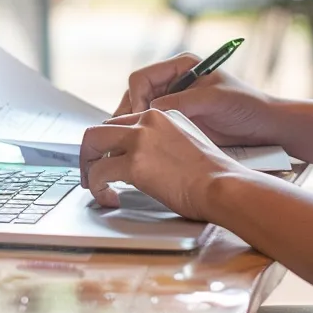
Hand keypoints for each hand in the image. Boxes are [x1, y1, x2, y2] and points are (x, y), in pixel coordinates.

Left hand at [80, 109, 245, 220]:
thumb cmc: (215, 176)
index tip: (110, 160)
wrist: (225, 186)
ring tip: (93, 185)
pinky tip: (108, 198)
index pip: (125, 122)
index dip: (113, 144)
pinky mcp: (134, 162)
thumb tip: (150, 159)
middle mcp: (149, 120)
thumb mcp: (190, 143)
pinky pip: (99, 172)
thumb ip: (166, 142)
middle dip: (91, 150)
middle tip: (90, 170)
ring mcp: (140, 139)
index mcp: (163, 114)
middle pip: (102, 127)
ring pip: (92, 142)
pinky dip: (97, 187)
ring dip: (88, 165)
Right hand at [113, 52, 282, 145]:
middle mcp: (173, 83)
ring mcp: (174, 104)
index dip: (136, 98)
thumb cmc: (247, 106)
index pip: (141, 78)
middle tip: (126, 134)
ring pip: (138, 113)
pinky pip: (150, 127)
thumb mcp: (214, 99)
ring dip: (133, 126)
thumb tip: (150, 110)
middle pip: (135, 95)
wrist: (267, 129)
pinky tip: (144, 147)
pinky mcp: (177, 122)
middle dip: (129, 114)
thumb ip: (181, 102)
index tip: (141, 117)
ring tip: (130, 143)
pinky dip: (143, 136)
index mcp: (181, 67)